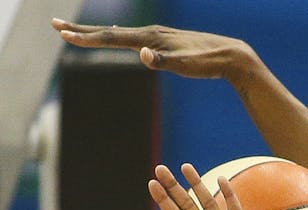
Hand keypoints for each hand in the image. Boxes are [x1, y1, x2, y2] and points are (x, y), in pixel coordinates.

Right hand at [51, 19, 257, 82]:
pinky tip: (118, 37)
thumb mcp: (187, 65)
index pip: (111, 38)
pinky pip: (133, 37)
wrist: (231, 56)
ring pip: (120, 34)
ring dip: (96, 33)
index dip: (86, 38)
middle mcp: (151, 33)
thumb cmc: (209, 63)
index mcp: (151, 38)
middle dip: (81, 31)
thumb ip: (164, 61)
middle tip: (54, 25)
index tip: (62, 34)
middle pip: (109, 32)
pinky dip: (117, 36)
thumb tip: (143, 55)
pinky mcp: (166, 41)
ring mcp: (158, 36)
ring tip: (77, 33)